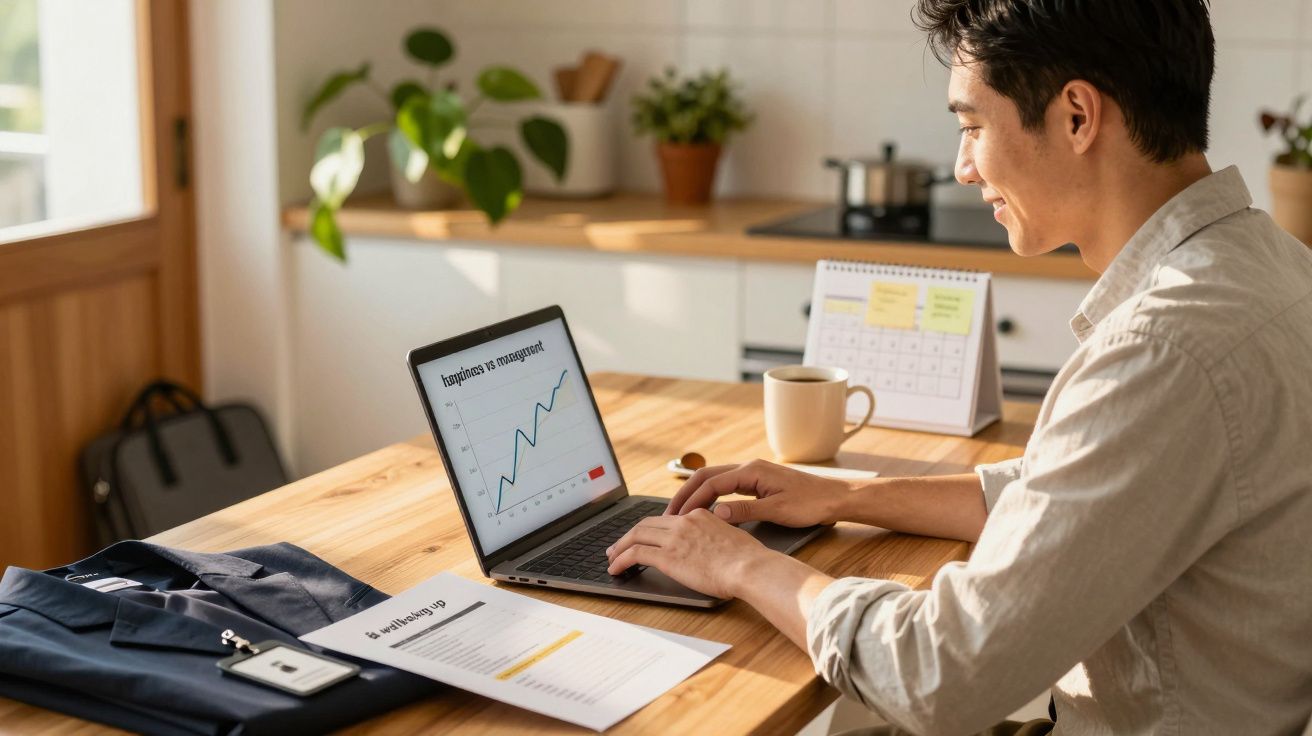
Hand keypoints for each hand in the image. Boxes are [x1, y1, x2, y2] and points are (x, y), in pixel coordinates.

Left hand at [605, 509, 774, 598]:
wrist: (750, 567)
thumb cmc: (749, 559)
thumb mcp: (733, 538)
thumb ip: (717, 537)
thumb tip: (714, 548)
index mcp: (699, 515)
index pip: (666, 518)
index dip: (650, 527)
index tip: (643, 536)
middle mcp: (684, 522)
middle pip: (646, 524)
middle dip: (629, 535)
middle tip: (618, 545)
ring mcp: (674, 538)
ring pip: (635, 536)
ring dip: (619, 547)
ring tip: (611, 558)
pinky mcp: (668, 557)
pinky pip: (635, 554)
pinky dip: (621, 560)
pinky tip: (616, 569)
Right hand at [666, 459, 853, 526]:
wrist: (836, 498)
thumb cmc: (812, 504)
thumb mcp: (778, 511)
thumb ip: (746, 511)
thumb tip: (717, 514)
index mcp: (752, 471)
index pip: (712, 483)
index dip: (693, 500)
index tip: (678, 517)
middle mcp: (749, 467)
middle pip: (707, 476)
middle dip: (686, 494)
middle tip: (670, 514)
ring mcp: (753, 473)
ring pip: (715, 479)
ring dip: (697, 494)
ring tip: (681, 513)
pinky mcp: (758, 481)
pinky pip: (727, 485)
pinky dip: (711, 495)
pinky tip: (705, 509)